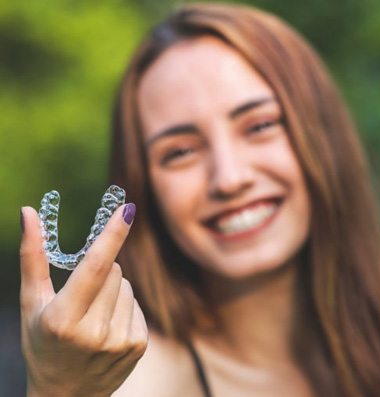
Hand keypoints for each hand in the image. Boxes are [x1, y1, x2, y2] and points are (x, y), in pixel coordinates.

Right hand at [19, 204, 147, 396]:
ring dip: (113, 291)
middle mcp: (94, 332)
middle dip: (100, 272)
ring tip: (93, 317)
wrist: (65, 396)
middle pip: (114, 270)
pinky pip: (137, 304)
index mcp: (63, 319)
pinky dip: (124, 308)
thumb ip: (32, 256)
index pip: (94, 266)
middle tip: (82, 297)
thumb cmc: (42, 343)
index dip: (112, 234)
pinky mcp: (138, 346)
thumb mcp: (31, 304)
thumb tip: (28, 212)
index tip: (127, 208)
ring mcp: (119, 341)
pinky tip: (107, 328)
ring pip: (127, 286)